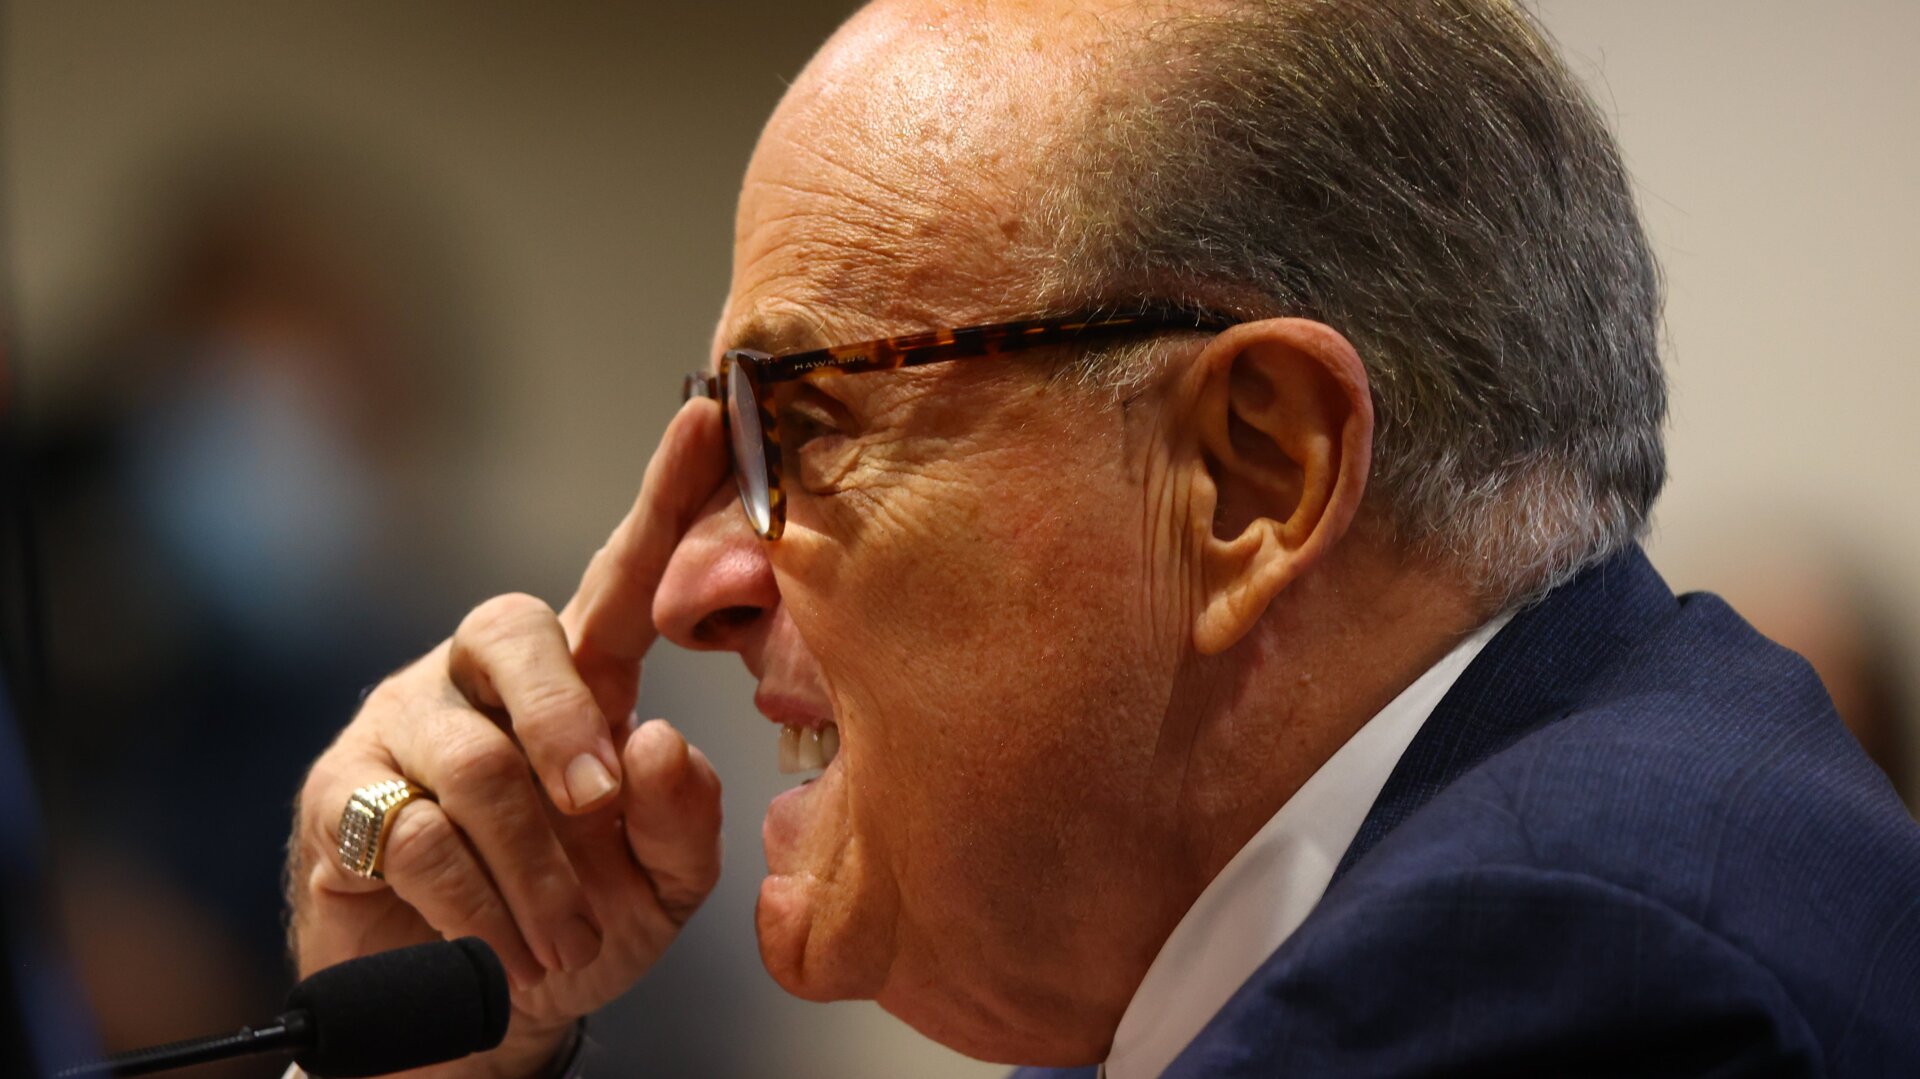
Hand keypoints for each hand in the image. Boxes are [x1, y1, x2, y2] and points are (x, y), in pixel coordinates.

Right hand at [288, 398, 728, 1077]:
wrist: (480, 1013)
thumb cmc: (583, 922)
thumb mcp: (662, 884)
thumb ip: (680, 817)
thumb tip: (654, 739)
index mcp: (576, 679)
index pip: (619, 576)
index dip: (663, 499)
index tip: (710, 416)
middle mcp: (482, 678)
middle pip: (515, 632)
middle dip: (564, 724)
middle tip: (595, 805)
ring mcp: (403, 727)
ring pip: (476, 762)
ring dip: (534, 871)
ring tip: (564, 941)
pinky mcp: (341, 797)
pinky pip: (419, 836)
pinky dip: (479, 910)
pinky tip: (501, 952)